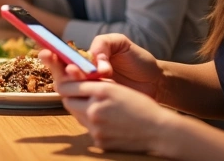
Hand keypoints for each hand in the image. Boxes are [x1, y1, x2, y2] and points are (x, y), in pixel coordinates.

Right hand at [40, 33, 163, 99]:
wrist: (157, 81)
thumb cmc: (138, 60)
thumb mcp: (121, 43)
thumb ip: (103, 44)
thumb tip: (94, 62)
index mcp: (83, 60)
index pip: (60, 59)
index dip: (50, 56)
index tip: (47, 53)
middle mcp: (82, 77)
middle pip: (60, 77)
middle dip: (60, 71)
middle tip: (71, 68)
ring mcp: (90, 93)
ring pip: (70, 92)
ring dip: (74, 83)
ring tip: (84, 73)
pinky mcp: (99, 106)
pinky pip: (85, 107)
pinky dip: (87, 99)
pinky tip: (98, 89)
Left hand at [55, 75, 174, 152]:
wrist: (159, 131)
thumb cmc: (141, 106)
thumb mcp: (118, 88)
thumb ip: (95, 84)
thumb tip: (74, 81)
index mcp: (102, 91)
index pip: (68, 86)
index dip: (64, 84)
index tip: (64, 83)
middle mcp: (95, 109)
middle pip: (67, 102)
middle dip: (72, 98)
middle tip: (80, 96)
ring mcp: (96, 128)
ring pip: (77, 116)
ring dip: (82, 111)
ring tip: (99, 109)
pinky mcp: (99, 141)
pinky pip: (87, 130)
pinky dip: (93, 125)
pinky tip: (108, 123)